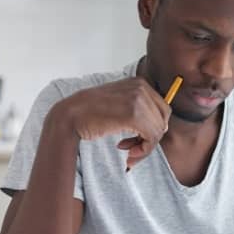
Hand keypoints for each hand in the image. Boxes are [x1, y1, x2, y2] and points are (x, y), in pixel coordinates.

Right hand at [56, 77, 170, 168]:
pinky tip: (125, 149)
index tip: (137, 138)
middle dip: (151, 138)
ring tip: (128, 150)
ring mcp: (138, 99)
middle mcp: (142, 87)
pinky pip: (151, 138)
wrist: (70, 115)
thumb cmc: (92, 113)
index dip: (154, 128)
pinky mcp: (134, 114)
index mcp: (140, 83)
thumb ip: (139, 109)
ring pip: (158, 131)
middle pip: (163, 120)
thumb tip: (162, 128)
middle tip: (132, 147)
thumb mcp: (119, 102)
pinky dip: (142, 150)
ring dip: (145, 147)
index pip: (162, 110)